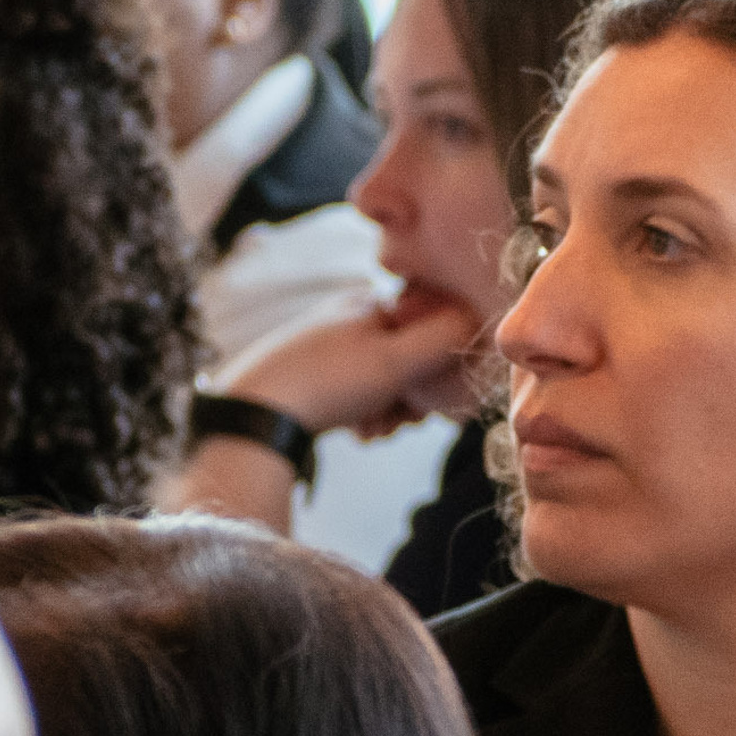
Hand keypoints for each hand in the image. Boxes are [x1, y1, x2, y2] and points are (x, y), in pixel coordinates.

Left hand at [224, 281, 486, 440]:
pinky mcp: (315, 377)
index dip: (442, 363)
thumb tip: (480, 322)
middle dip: (414, 394)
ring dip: (391, 411)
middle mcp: (351, 318)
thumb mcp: (395, 360)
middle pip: (410, 357)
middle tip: (402, 419)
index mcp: (371, 303)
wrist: (254, 414)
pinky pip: (360, 395)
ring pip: (386, 381)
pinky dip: (366, 415)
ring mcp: (331, 348)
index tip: (434, 394)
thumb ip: (443, 340)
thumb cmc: (326, 382)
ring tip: (373, 429)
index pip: (431, 324)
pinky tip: (358, 432)